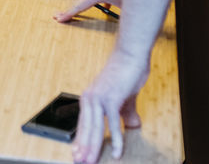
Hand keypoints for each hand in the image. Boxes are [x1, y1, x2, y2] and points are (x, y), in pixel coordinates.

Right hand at [54, 0, 126, 22]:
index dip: (69, 14)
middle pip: (80, 1)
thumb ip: (121, 17)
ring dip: (84, 4)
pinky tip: (106, 4)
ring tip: (77, 12)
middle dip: (71, 10)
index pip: (79, 6)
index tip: (59, 18)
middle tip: (60, 16)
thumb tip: (122, 27)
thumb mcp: (127, 5)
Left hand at [73, 48, 147, 162]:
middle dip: (83, 149)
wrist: (129, 54)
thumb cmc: (125, 72)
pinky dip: (116, 140)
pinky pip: (113, 124)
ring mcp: (99, 99)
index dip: (80, 141)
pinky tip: (117, 152)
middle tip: (80, 163)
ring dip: (93, 148)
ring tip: (90, 162)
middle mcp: (90, 99)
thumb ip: (125, 112)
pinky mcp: (111, 99)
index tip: (77, 154)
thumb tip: (131, 125)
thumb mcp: (124, 97)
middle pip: (85, 130)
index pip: (83, 125)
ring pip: (95, 129)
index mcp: (90, 99)